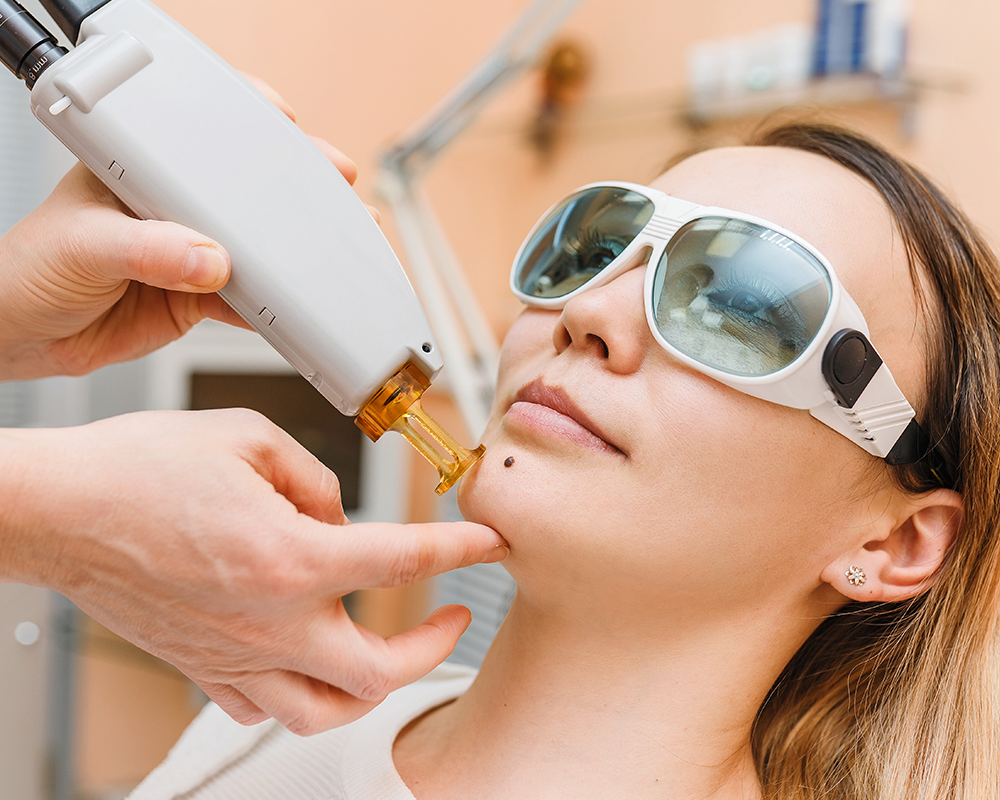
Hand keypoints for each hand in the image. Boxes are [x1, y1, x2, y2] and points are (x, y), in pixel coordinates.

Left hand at [0, 76, 360, 380]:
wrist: (24, 337)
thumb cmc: (29, 270)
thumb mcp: (83, 246)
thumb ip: (147, 251)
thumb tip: (209, 259)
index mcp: (142, 171)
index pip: (204, 138)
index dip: (253, 130)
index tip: (292, 132)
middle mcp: (174, 208)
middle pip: (246, 193)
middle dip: (295, 190)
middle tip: (335, 190)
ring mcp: (191, 253)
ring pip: (257, 249)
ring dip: (294, 255)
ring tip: (329, 253)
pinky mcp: (200, 297)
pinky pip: (250, 301)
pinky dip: (276, 308)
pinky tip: (296, 307)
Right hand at [0, 409, 506, 733]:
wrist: (61, 509)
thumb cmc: (141, 469)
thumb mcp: (249, 438)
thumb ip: (317, 478)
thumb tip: (341, 514)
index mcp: (290, 557)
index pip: (404, 559)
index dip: (461, 549)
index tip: (488, 544)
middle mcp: (268, 622)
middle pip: (379, 671)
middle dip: (433, 645)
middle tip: (453, 614)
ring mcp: (233, 656)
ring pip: (324, 711)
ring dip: (373, 687)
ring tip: (392, 651)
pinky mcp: (201, 666)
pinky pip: (264, 706)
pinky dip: (301, 692)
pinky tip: (311, 661)